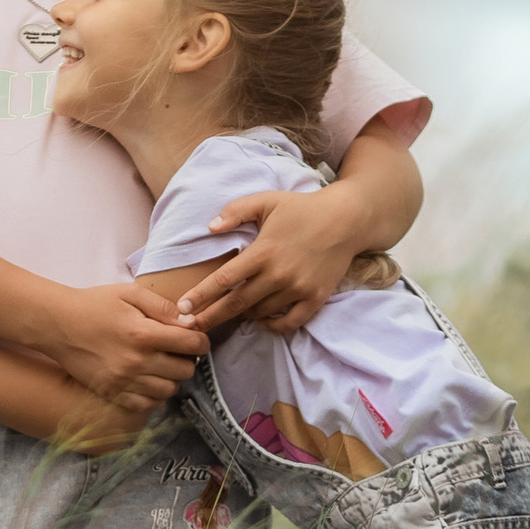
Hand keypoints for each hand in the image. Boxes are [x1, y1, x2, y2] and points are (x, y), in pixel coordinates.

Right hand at [45, 278, 204, 408]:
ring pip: (169, 390)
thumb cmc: (94, 304)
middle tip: (176, 350)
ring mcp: (124, 381)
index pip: (192, 344)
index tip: (196, 338)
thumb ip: (163, 307)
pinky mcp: (112, 393)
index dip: (201, 340)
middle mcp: (136, 362)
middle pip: (185, 370)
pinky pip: (147, 405)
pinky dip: (154, 395)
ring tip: (162, 364)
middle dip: (187, 359)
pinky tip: (148, 380)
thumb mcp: (130, 294)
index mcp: (144, 334)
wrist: (57, 324)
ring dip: (171, 378)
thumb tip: (191, 322)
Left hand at [180, 184, 362, 335]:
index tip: (183, 308)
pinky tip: (262, 320)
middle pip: (237, 304)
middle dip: (211, 317)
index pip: (224, 280)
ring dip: (242, 315)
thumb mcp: (266, 201)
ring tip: (229, 313)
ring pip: (261, 313)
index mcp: (263, 251)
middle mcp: (278, 274)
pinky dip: (273, 325)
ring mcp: (298, 289)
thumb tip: (210, 227)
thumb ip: (235, 211)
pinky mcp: (315, 299)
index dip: (201, 296)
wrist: (346, 220)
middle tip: (191, 327)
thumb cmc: (302, 208)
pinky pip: (289, 323)